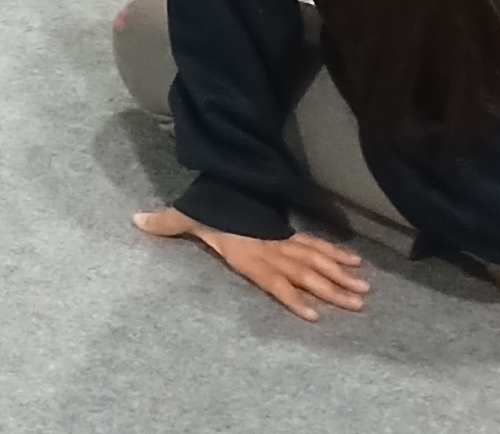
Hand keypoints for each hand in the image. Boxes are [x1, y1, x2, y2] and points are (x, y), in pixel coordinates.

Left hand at [133, 206, 368, 320]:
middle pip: (305, 272)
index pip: (273, 279)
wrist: (228, 183)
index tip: (314, 315)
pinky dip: (336, 254)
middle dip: (331, 288)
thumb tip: (135, 221)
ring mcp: (283, 242)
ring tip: (364, 291)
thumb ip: (165, 223)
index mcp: (248, 253)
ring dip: (340, 276)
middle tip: (358, 303)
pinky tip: (356, 264)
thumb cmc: (209, 208)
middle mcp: (271, 250)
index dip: (292, 296)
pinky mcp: (290, 236)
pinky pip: (316, 245)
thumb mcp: (186, 215)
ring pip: (316, 261)